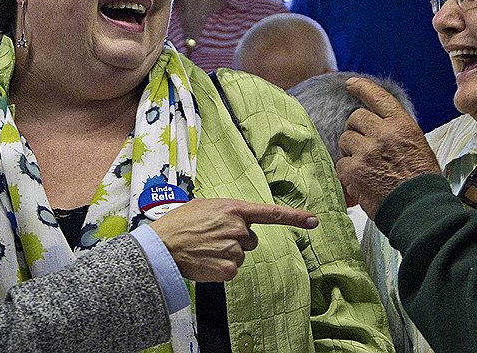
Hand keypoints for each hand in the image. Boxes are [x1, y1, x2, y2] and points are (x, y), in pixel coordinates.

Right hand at [150, 198, 317, 281]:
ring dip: (226, 254)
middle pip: (251, 239)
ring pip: (240, 255)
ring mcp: (234, 249)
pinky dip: (221, 268)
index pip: (271, 213)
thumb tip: (238, 221)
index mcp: (234, 209)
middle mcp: (238, 228)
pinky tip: (206, 261)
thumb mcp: (204, 206)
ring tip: (205, 249)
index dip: (295, 217)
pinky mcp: (229, 269)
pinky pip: (232, 269)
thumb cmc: (180, 224)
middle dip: (236, 240)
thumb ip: (226, 212)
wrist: (163, 246)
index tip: (314, 221)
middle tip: (213, 238)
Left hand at [336, 77, 440, 218]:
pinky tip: (361, 179)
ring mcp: (367, 151)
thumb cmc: (422, 181)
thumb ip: (396, 132)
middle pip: (355, 118)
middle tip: (365, 145)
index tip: (351, 84)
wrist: (420, 208)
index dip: (362, 87)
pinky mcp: (354, 170)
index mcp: (402, 125)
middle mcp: (384, 133)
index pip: (378, 97)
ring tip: (366, 165)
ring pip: (345, 139)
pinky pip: (341, 162)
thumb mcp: (417, 146)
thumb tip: (378, 125)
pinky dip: (347, 171)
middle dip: (356, 130)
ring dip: (351, 150)